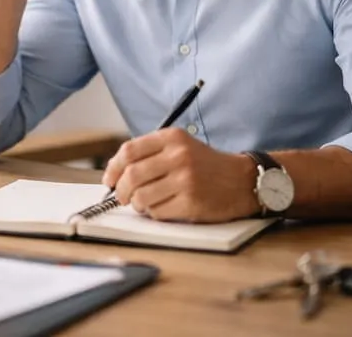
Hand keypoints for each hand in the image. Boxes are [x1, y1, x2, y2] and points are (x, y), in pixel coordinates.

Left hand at [101, 128, 259, 222]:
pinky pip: (158, 212)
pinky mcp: (192, 203)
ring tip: (144, 203)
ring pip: (141, 197)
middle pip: (131, 175)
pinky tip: (163, 208)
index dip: (113, 168)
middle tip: (121, 197)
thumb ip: (151, 153)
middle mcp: (179, 156)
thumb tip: (115, 173)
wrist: (242, 180)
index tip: (109, 180)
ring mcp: (186, 180)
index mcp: (172, 138)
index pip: (129, 151)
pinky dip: (154, 213)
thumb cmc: (206, 165)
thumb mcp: (181, 146)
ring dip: (137, 204)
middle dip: (120, 190)